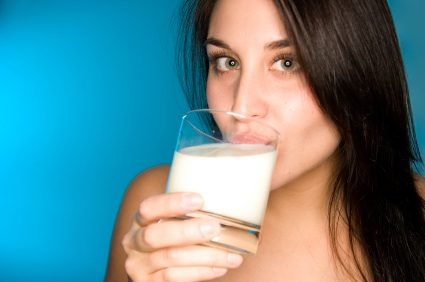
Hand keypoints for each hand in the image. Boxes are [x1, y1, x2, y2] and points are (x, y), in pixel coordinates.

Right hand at [122, 192, 243, 281]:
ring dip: (205, 256)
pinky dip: (202, 271)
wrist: (156, 275)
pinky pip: (175, 277)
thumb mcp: (171, 225)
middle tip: (214, 227)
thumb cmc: (171, 243)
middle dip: (188, 231)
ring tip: (231, 254)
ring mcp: (139, 266)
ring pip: (171, 258)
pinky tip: (220, 266)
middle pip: (156, 235)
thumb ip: (188, 215)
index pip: (149, 207)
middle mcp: (134, 242)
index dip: (172, 203)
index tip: (199, 199)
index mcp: (140, 221)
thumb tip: (228, 201)